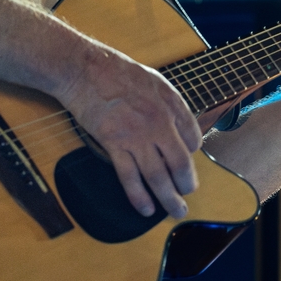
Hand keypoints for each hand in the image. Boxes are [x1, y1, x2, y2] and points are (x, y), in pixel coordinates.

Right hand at [57, 39, 201, 218]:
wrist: (86, 69)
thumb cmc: (117, 72)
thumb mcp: (155, 81)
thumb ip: (170, 105)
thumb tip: (178, 129)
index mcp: (172, 104)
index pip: (194, 140)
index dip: (192, 154)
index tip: (184, 161)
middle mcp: (159, 122)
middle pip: (180, 164)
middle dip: (186, 185)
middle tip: (186, 194)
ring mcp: (137, 136)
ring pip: (158, 176)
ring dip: (169, 198)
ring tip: (176, 210)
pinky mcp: (115, 144)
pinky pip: (130, 178)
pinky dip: (139, 197)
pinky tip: (146, 208)